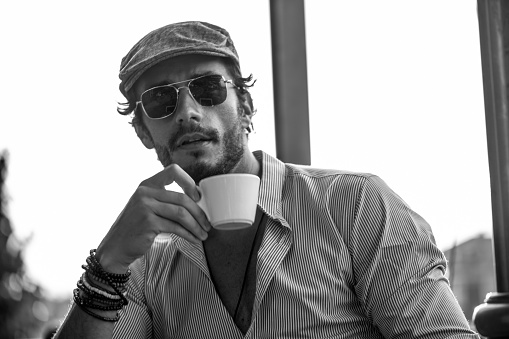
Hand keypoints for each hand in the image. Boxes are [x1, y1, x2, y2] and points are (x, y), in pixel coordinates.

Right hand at [95, 164, 210, 272]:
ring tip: (203, 234)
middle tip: (207, 224)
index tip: (198, 197)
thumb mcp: (146, 206)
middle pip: (182, 198)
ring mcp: (145, 207)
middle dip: (199, 213)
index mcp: (147, 184)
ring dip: (196, 226)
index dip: (189, 182)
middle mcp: (145, 192)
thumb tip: (196, 200)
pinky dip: (189, 234)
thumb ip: (164, 200)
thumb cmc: (136, 227)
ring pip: (181, 214)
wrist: (115, 247)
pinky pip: (176, 227)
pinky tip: (194, 239)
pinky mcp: (148, 222)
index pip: (173, 171)